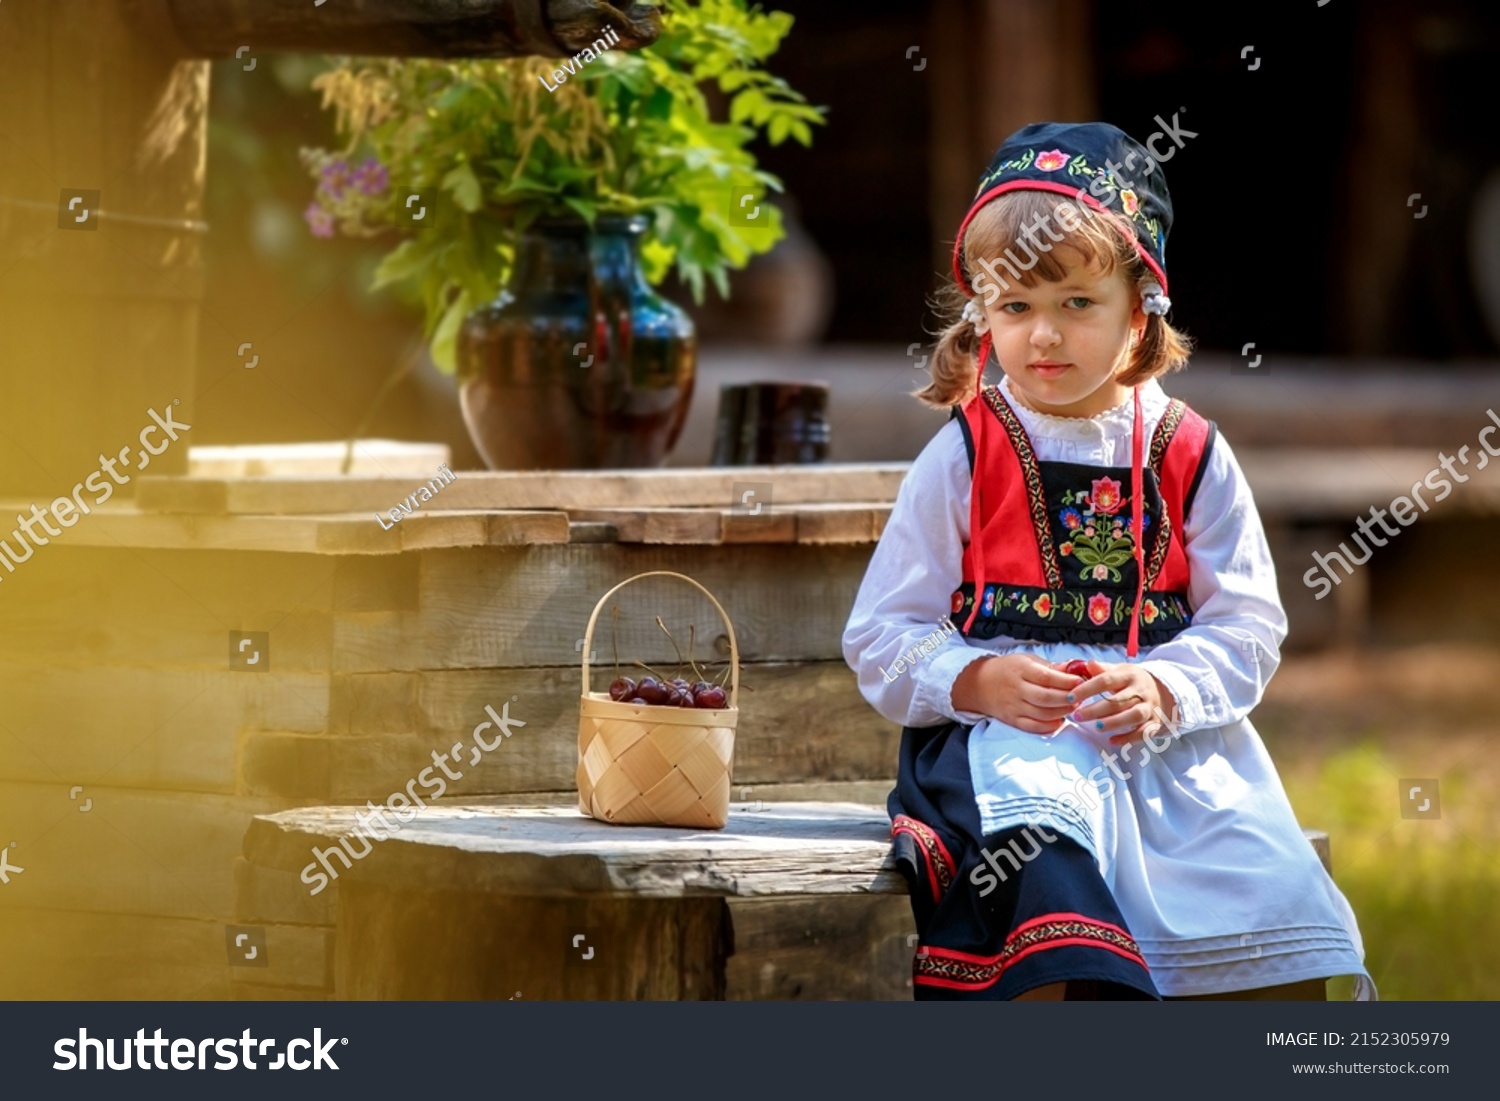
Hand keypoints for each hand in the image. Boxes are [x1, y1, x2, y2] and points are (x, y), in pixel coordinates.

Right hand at [951, 653, 1079, 734]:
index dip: (1066, 681)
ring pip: (1042, 713)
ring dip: (1062, 712)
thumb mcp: (1027, 660)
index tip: (1081, 681)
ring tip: (1073, 707)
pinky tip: (1060, 720)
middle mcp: (1017, 689)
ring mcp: (1014, 706)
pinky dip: (1049, 726)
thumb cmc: (1008, 670)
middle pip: (1046, 698)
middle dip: (1067, 699)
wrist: (979, 684)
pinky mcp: (1012, 720)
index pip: (1047, 677)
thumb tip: (1075, 668)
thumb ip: (1051, 666)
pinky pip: (1033, 727)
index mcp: (1021, 670)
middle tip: (1081, 696)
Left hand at [1062, 660, 1179, 745]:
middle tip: (1077, 716)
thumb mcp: (1119, 671)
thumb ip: (1102, 669)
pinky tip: (1112, 741)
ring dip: (1115, 722)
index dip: (1087, 689)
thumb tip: (1087, 664)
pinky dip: (1128, 738)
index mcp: (1129, 675)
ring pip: (1134, 715)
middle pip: (1119, 700)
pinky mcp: (1154, 723)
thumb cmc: (1130, 681)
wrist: (1161, 691)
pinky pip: (1143, 733)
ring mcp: (1149, 707)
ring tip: (1097, 727)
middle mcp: (1141, 691)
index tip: (1070, 697)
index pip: (1106, 680)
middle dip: (1097, 709)